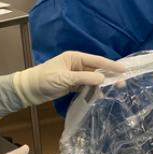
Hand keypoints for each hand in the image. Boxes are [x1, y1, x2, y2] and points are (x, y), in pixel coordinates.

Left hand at [0, 51, 124, 118]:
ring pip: (93, 79)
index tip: (124, 70)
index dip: (110, 65)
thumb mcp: (65, 78)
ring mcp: (75, 75)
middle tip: (122, 83)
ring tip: (114, 90)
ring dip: (102, 85)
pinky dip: (93, 91)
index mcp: (75, 57)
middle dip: (109, 76)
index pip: (97, 61)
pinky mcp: (72, 84)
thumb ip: (84, 79)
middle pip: (97, 70)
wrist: (28, 90)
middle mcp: (77, 64)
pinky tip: (99, 96)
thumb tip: (102, 80)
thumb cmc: (44, 79)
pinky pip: (87, 87)